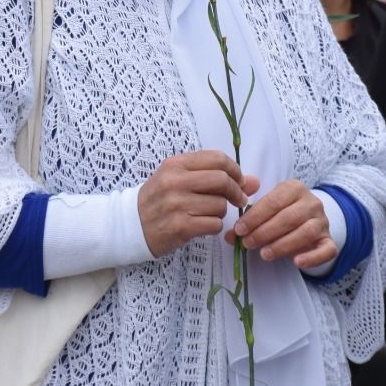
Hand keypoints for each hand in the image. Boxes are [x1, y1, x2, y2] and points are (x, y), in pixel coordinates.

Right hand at [137, 150, 257, 257]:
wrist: (130, 224)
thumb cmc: (158, 199)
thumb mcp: (180, 180)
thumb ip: (216, 176)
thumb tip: (254, 181)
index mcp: (175, 165)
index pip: (217, 159)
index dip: (235, 170)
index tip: (238, 181)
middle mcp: (175, 182)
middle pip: (222, 180)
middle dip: (236, 191)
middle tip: (237, 200)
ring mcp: (176, 204)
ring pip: (220, 205)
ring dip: (221, 211)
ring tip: (208, 213)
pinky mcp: (180, 226)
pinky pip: (214, 224)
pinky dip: (214, 226)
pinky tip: (203, 225)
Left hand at [228, 179, 334, 269]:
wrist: (308, 219)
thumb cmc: (281, 212)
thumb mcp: (265, 208)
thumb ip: (247, 217)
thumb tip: (230, 235)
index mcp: (294, 188)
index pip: (273, 201)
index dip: (254, 217)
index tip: (239, 230)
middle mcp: (312, 202)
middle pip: (288, 218)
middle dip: (264, 232)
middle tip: (248, 243)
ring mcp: (323, 221)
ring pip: (305, 233)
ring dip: (282, 245)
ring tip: (264, 254)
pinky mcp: (329, 240)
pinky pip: (326, 250)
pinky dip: (312, 257)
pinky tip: (296, 262)